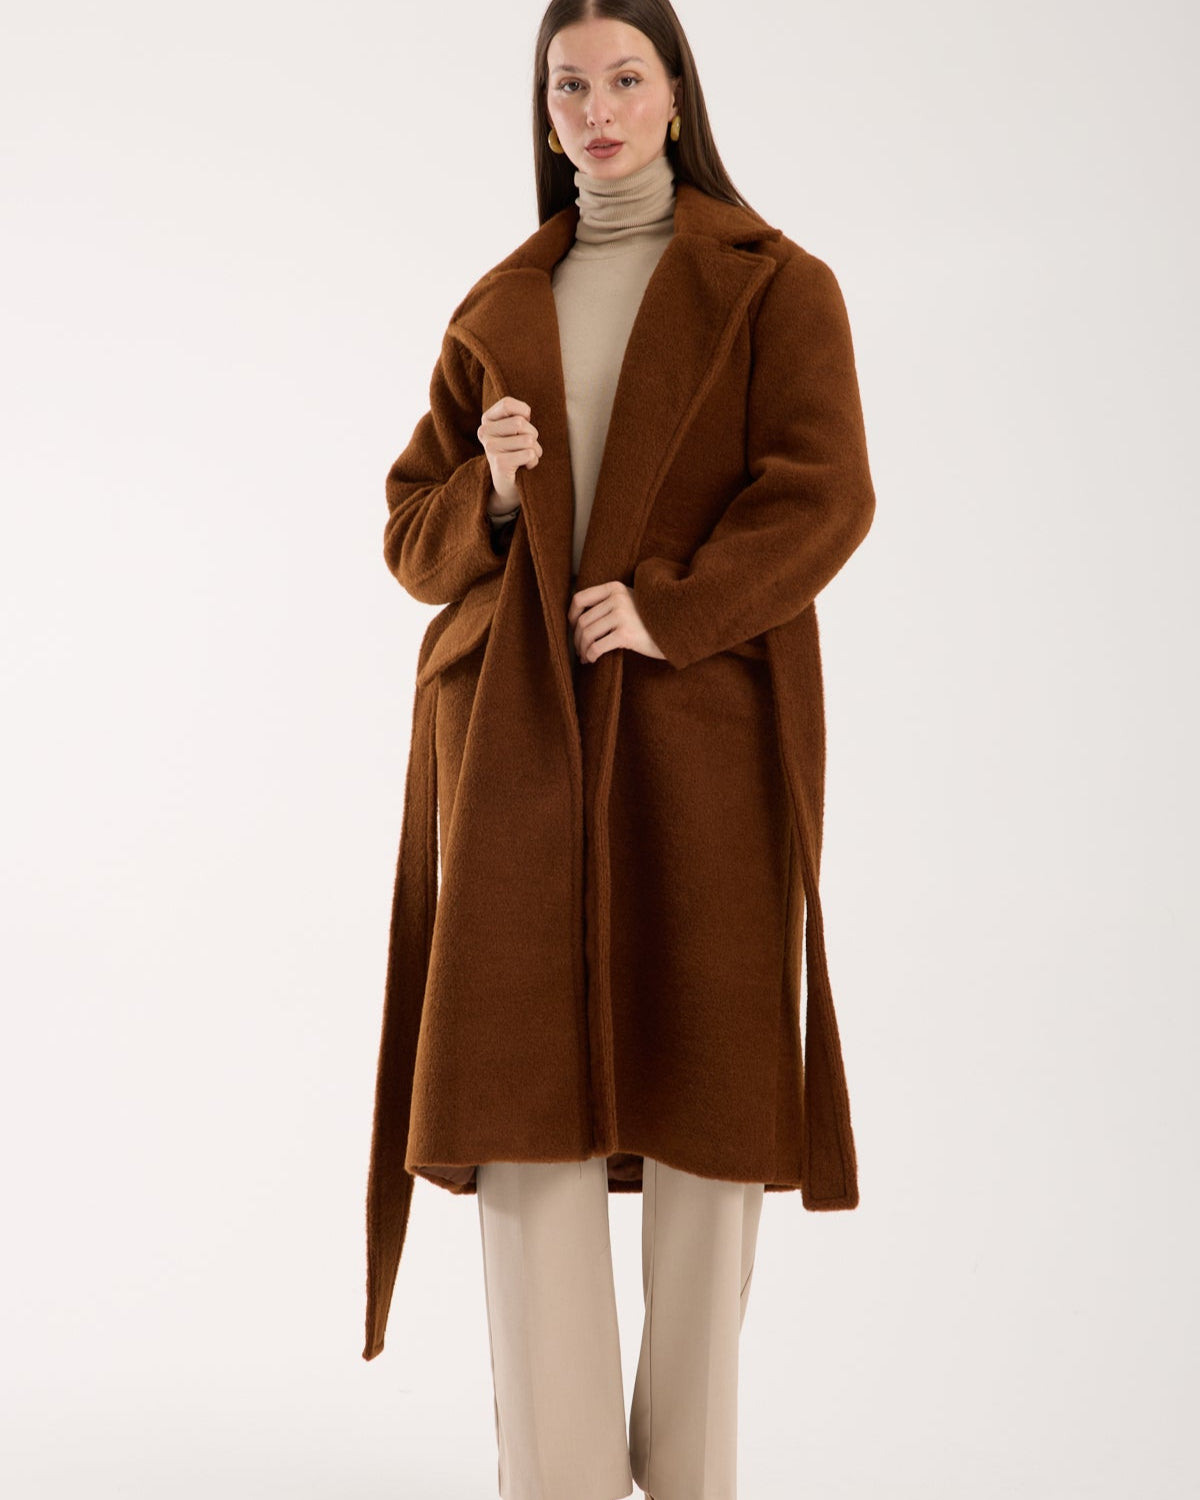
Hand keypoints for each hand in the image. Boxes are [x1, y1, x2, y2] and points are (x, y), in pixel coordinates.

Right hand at [478, 395, 541, 509]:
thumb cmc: (516, 451)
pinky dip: (533, 461)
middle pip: (520, 422)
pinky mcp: (499, 463)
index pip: (507, 404)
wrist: (508, 485)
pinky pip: (529, 454)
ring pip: (528, 439)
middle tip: (526, 447)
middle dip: (532, 435)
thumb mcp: (515, 429)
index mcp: (487, 420)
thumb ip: (518, 415)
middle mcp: (484, 432)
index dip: (523, 413)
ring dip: (535, 450)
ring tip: (525, 457)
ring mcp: (490, 448)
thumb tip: (525, 415)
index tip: (522, 427)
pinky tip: (524, 466)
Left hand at [568, 581, 665, 663]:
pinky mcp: (625, 634)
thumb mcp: (631, 601)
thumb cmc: (651, 621)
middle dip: (577, 639)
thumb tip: (579, 619)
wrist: (676, 630)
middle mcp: (617, 598)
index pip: (580, 598)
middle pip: (583, 621)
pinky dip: (590, 655)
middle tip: (579, 650)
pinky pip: (597, 647)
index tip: (573, 627)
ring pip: (587, 634)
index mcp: (615, 588)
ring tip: (585, 657)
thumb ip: (609, 602)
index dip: (571, 615)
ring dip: (582, 649)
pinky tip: (592, 660)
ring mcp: (621, 615)